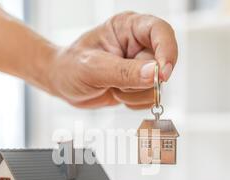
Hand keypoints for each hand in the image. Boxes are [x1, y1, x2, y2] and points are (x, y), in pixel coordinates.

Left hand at [47, 12, 177, 108]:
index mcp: (129, 27)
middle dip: (138, 81)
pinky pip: (148, 99)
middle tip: (115, 82)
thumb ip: (124, 72)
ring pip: (156, 86)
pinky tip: (116, 93)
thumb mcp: (93, 68)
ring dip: (133, 94)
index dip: (167, 51)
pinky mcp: (139, 84)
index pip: (161, 31)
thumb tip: (154, 74)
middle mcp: (139, 44)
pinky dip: (132, 102)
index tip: (162, 74)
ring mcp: (141, 66)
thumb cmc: (71, 67)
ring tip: (112, 86)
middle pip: (160, 65)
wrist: (62, 83)